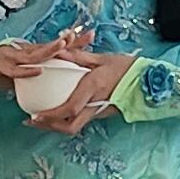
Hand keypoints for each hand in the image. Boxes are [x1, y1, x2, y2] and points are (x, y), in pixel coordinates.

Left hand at [0, 31, 126, 134]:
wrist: (146, 80)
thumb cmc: (125, 66)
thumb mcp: (101, 58)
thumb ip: (78, 56)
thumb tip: (57, 51)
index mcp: (93, 88)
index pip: (69, 108)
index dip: (51, 115)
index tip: (35, 115)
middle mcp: (95, 104)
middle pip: (70, 126)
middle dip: (49, 127)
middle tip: (32, 121)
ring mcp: (99, 111)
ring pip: (75, 126)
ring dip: (56, 126)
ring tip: (41, 119)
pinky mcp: (102, 113)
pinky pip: (81, 121)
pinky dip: (66, 121)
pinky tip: (58, 114)